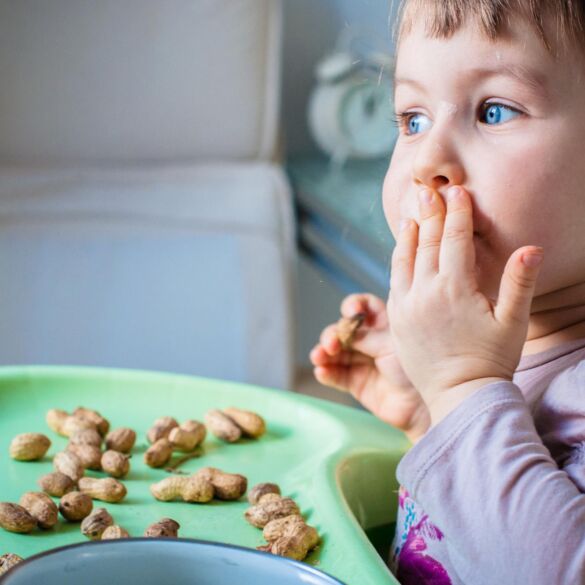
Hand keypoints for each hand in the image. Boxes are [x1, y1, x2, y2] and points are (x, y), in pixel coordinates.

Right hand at [310, 293, 430, 443]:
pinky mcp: (356, 384)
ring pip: (334, 352)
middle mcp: (371, 341)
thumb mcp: (394, 344)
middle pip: (342, 330)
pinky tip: (322, 371)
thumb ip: (367, 336)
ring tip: (319, 357)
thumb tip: (343, 330)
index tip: (350, 312)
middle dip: (333, 334)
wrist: (426, 405)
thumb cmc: (418, 368)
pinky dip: (325, 372)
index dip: (353, 305)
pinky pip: (335, 375)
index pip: (364, 307)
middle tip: (332, 344)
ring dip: (322, 352)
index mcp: (385, 325)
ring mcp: (362, 362)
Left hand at [388, 186, 543, 425]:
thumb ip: (520, 283)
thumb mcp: (513, 322)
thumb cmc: (492, 360)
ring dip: (409, 236)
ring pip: (403, 261)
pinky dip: (398, 262)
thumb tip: (532, 248)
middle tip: (428, 191)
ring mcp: (406, 307)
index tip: (456, 191)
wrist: (460, 396)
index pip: (454, 240)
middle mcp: (424, 293)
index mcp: (454, 289)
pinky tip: (402, 253)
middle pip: (426, 244)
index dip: (456, 213)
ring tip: (412, 216)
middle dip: (430, 214)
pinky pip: (394, 282)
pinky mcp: (397, 320)